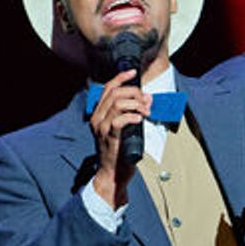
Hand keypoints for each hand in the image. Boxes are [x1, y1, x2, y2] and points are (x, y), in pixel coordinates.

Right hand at [89, 68, 150, 206]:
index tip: (133, 73)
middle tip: (146, 102)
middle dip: (134, 93)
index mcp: (99, 113)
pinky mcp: (109, 137)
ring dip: (136, 104)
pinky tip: (140, 119)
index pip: (107, 88)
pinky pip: (119, 120)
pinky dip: (132, 116)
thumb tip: (147, 98)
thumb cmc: (120, 150)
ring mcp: (102, 128)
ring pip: (117, 103)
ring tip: (145, 111)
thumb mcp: (125, 127)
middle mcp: (97, 118)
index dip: (121, 77)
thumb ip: (133, 112)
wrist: (113, 173)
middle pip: (115, 93)